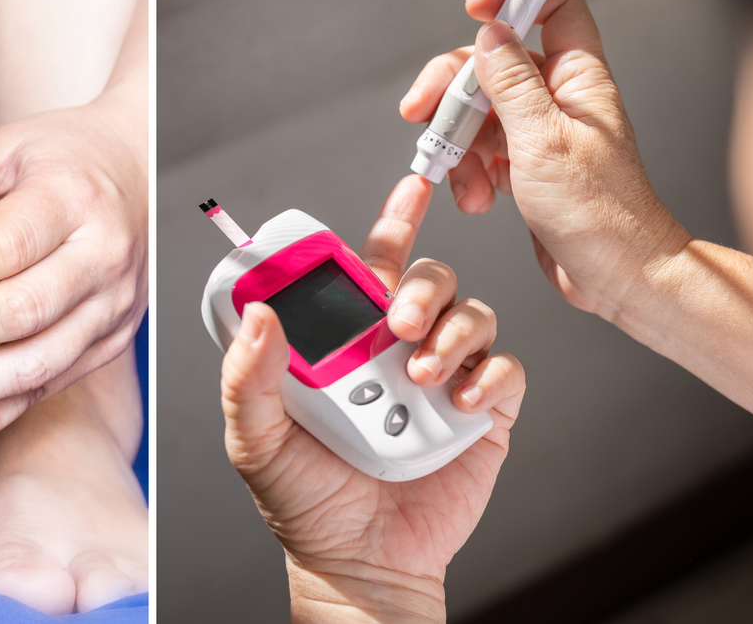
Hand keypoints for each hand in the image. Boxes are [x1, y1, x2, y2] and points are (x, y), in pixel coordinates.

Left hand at [0, 94, 147, 457]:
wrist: (137, 170)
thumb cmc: (52, 157)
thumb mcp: (4, 148)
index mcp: (72, 197)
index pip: (1, 246)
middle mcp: (104, 255)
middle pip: (19, 312)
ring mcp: (115, 304)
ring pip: (37, 363)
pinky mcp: (111, 341)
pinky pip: (50, 386)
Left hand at [221, 176, 525, 623]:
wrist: (363, 563)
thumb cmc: (306, 501)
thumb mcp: (257, 439)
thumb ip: (249, 378)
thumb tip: (257, 314)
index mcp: (346, 342)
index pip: (370, 267)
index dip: (392, 223)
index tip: (410, 188)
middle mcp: (397, 348)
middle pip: (429, 278)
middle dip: (421, 285)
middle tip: (398, 320)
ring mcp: (441, 375)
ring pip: (473, 311)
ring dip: (452, 329)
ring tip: (420, 373)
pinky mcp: (482, 410)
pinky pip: (504, 366)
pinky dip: (487, 373)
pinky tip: (457, 400)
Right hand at [400, 0, 689, 317]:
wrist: (616, 274)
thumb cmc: (599, 214)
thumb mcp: (543, 140)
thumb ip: (512, 83)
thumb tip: (489, 35)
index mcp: (578, 79)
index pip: (553, 9)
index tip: (473, 11)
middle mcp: (559, 100)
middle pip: (492, 65)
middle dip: (451, 91)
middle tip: (421, 114)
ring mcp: (540, 133)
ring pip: (479, 114)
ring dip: (458, 147)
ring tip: (463, 183)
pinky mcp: (525, 165)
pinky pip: (481, 152)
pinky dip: (469, 173)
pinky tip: (477, 198)